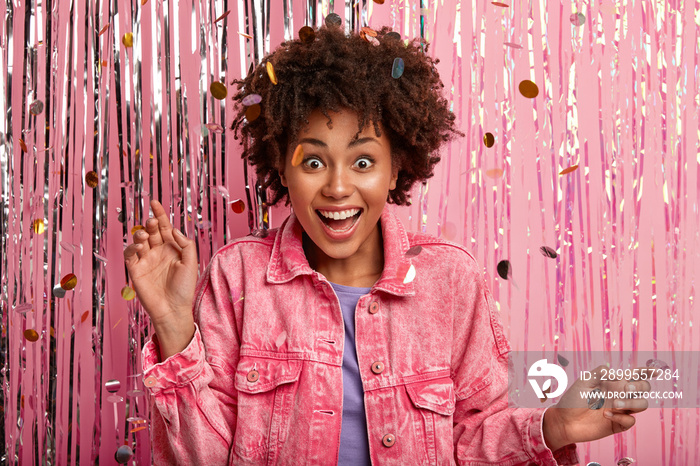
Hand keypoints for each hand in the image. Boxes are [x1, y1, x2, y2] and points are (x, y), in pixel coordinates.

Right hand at [124, 200, 197, 358]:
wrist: (173, 309)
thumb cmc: (184, 288)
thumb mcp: (191, 263)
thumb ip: (185, 244)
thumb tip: (173, 229)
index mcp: (172, 248)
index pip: (164, 227)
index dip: (160, 214)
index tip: (155, 202)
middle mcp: (158, 252)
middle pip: (152, 231)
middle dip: (151, 223)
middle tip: (153, 222)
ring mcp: (146, 260)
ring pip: (139, 240)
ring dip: (140, 234)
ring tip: (145, 235)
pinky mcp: (135, 269)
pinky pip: (129, 254)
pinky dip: (131, 247)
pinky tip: (138, 246)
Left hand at [542, 365, 650, 450]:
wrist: (564, 420)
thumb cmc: (572, 399)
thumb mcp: (583, 382)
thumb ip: (598, 373)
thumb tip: (614, 371)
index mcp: (613, 382)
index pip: (635, 376)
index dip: (647, 372)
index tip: (657, 371)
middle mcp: (620, 395)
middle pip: (643, 389)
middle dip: (640, 386)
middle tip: (625, 387)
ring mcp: (621, 410)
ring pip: (642, 404)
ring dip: (632, 402)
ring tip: (614, 403)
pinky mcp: (618, 424)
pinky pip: (631, 420)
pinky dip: (622, 416)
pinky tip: (606, 414)